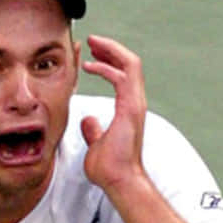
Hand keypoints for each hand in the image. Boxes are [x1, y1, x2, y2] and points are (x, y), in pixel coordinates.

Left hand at [79, 34, 148, 192]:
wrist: (119, 181)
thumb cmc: (109, 168)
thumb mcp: (96, 143)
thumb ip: (93, 130)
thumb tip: (87, 121)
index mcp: (128, 108)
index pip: (123, 75)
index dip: (109, 62)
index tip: (91, 58)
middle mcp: (135, 102)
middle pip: (130, 63)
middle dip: (111, 49)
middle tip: (93, 42)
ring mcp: (135, 104)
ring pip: (130, 64)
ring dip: (111, 50)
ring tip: (93, 43)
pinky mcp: (131, 107)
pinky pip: (123, 75)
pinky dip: (107, 66)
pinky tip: (90, 66)